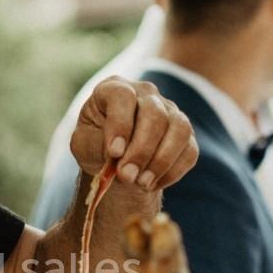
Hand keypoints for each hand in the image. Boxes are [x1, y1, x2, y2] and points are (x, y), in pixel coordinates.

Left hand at [70, 76, 196, 189]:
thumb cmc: (95, 145)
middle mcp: (146, 93)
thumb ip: (97, 144)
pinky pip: (189, 151)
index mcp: (114, 88)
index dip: (120, 125)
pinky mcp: (185, 133)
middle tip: (127, 176)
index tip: (114, 153)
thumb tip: (119, 154)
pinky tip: (152, 184)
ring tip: (142, 183)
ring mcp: (170, 110)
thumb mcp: (84, 144)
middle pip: (155, 114)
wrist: (114, 161)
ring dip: (161, 161)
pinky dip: (172, 171)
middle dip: (141, 150)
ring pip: (179, 129)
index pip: (122, 96)